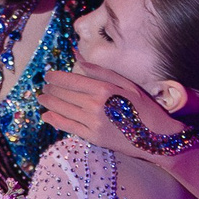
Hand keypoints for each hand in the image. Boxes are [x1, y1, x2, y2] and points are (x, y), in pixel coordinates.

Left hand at [40, 62, 187, 156]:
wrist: (157, 138)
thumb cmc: (145, 108)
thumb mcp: (128, 84)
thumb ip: (102, 72)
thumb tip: (80, 59)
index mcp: (104, 89)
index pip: (71, 80)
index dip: (56, 78)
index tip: (48, 75)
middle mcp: (95, 105)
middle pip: (64, 94)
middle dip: (51, 90)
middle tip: (44, 88)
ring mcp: (92, 123)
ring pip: (63, 109)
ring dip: (49, 103)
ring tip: (41, 99)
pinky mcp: (92, 138)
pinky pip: (68, 127)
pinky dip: (55, 120)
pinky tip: (46, 116)